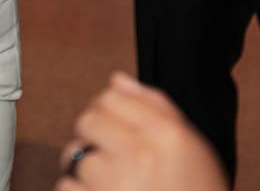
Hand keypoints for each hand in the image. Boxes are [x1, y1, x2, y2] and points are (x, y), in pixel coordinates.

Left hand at [57, 72, 226, 190]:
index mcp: (169, 136)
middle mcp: (141, 154)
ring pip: (76, 156)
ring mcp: (116, 183)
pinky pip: (67, 187)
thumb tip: (117, 79)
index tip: (115, 128)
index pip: (112, 97)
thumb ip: (156, 108)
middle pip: (88, 121)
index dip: (109, 111)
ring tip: (111, 187)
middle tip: (111, 159)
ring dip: (87, 172)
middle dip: (94, 137)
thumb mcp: (192, 151)